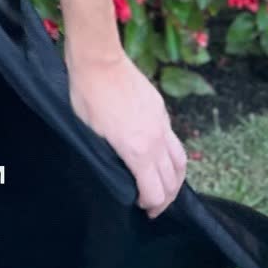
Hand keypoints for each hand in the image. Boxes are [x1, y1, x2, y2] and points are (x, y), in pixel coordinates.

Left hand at [67, 49, 186, 218]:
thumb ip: (111, 158)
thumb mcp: (91, 135)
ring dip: (175, 179)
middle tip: (154, 206)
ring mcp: (161, 122)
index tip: (141, 207)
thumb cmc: (87, 96)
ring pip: (180, 160)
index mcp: (137, 151)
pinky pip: (173, 139)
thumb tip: (120, 171)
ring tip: (165, 187)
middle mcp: (156, 140)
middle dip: (165, 198)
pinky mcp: (161, 108)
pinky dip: (171, 155)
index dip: (150, 205)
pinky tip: (159, 156)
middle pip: (172, 180)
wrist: (99, 60)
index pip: (155, 191)